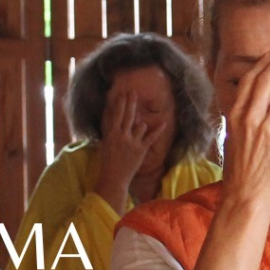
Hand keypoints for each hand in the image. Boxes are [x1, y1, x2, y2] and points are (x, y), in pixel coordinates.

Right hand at [95, 89, 166, 212]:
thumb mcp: (105, 144)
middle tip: (133, 91)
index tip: (122, 93)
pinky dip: (158, 130)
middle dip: (131, 102)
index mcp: (111, 134)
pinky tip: (164, 122)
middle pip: (128, 115)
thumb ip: (110, 132)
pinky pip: (151, 137)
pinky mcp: (141, 149)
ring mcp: (132, 142)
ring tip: (138, 126)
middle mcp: (122, 135)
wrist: (113, 178)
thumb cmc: (106, 162)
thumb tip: (112, 121)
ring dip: (140, 125)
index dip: (119, 103)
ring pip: (140, 125)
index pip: (116, 115)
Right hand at [221, 50, 269, 209]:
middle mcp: (250, 118)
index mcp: (235, 117)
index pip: (249, 80)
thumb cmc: (240, 171)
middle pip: (266, 78)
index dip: (262, 64)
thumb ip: (241, 119)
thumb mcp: (233, 139)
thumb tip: (249, 105)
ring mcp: (268, 127)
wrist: (246, 195)